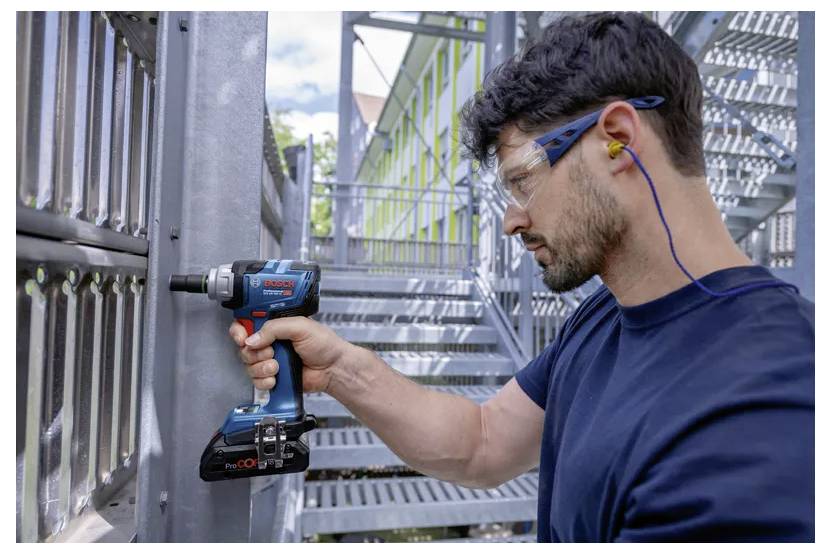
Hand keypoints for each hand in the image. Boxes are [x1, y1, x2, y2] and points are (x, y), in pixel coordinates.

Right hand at [229, 316, 351, 392]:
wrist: (333, 369)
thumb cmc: (324, 345)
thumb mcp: (300, 327)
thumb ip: (274, 328)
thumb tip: (252, 339)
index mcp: (275, 326)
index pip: (247, 324)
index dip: (240, 331)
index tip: (242, 338)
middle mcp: (270, 342)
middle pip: (245, 347)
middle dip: (255, 352)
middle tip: (271, 352)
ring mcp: (270, 360)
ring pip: (249, 365)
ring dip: (262, 367)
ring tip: (277, 366)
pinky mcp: (273, 377)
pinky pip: (256, 381)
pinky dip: (264, 381)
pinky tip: (276, 378)